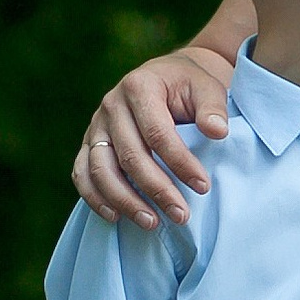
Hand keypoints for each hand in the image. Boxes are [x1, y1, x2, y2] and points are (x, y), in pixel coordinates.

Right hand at [76, 47, 237, 230]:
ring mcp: (96, 125)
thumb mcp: (207, 87)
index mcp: (140, 87)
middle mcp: (111, 105)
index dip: (180, 163)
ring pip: (101, 169)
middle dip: (157, 190)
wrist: (168, 77)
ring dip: (125, 200)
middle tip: (181, 215)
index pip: (158, 133)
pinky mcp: (89, 142)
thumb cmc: (189, 86)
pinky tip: (116, 217)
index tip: (203, 187)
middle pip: (130, 156)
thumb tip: (217, 132)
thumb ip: (213, 109)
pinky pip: (82, 173)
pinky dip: (95, 197)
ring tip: (152, 223)